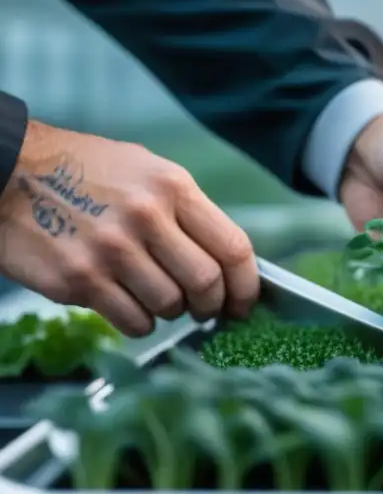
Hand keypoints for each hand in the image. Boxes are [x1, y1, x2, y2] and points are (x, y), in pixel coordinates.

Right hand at [0, 121, 259, 335]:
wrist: (8, 172)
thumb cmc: (83, 171)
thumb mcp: (145, 170)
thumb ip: (185, 209)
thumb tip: (223, 257)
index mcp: (172, 187)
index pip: (233, 247)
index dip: (247, 284)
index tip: (245, 301)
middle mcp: (146, 218)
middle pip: (206, 283)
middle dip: (213, 305)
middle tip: (206, 310)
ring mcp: (112, 251)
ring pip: (170, 306)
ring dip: (172, 312)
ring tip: (159, 299)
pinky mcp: (79, 280)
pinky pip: (133, 321)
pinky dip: (141, 323)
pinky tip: (131, 306)